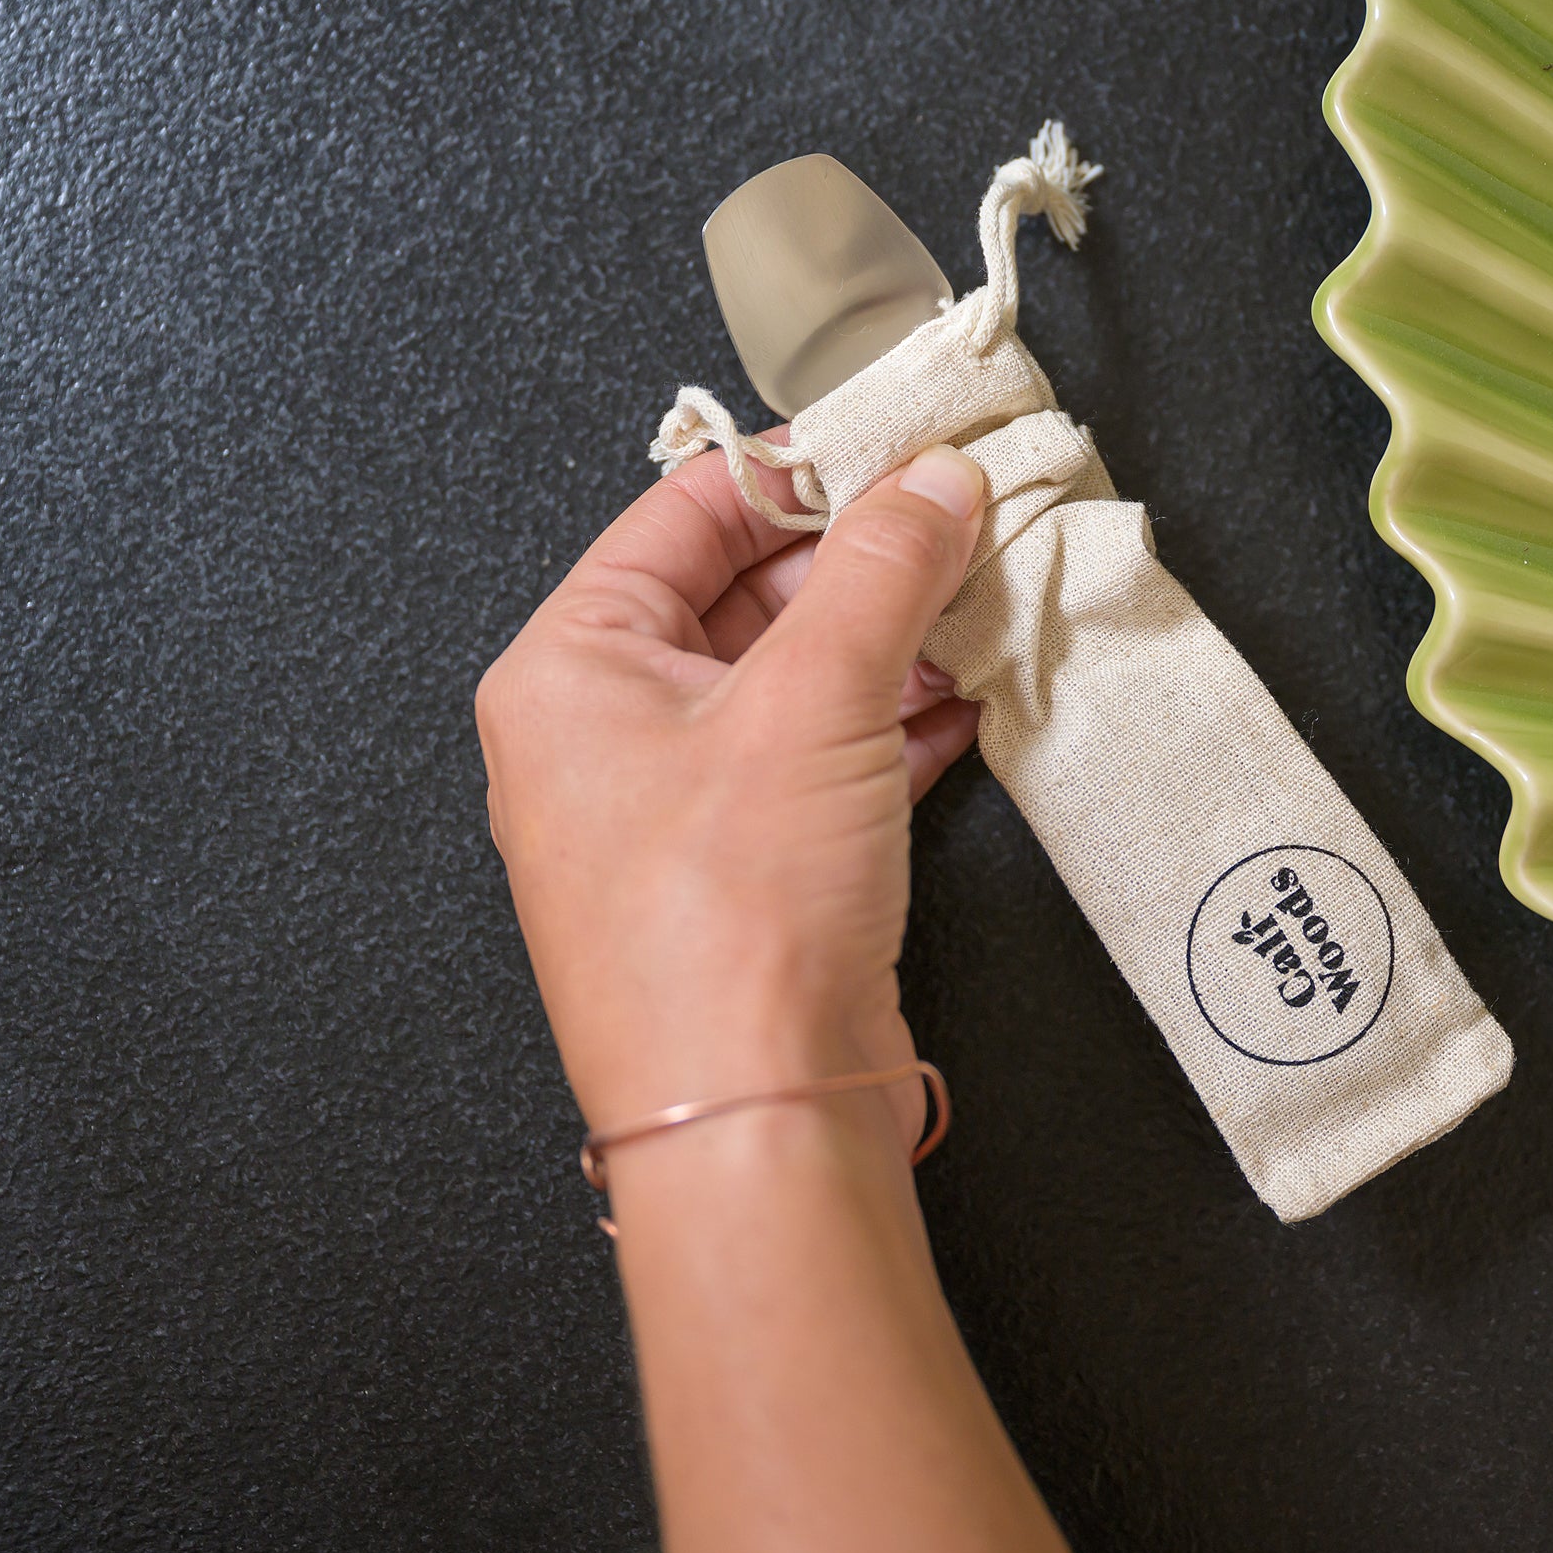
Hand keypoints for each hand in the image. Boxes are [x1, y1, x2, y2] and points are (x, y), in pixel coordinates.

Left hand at [476, 435, 985, 1143]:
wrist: (757, 1112)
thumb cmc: (726, 924)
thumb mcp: (814, 699)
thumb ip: (884, 571)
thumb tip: (932, 483)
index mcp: (568, 670)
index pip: (682, 515)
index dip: (795, 469)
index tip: (891, 441)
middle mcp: (606, 735)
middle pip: (745, 596)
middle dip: (862, 560)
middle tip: (961, 516)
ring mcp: (679, 810)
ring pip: (795, 682)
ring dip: (892, 642)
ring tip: (984, 597)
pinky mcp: (752, 873)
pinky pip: (826, 761)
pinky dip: (897, 724)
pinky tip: (968, 698)